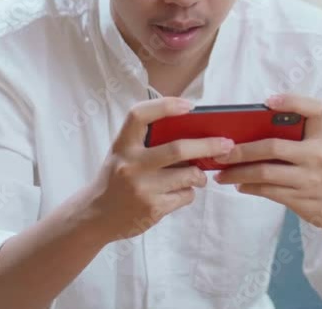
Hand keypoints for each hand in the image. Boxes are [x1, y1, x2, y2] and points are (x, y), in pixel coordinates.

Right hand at [84, 97, 235, 241]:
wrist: (95, 216)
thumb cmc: (116, 178)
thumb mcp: (122, 154)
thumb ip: (147, 142)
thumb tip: (192, 131)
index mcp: (122, 145)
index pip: (140, 115)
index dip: (165, 105)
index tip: (189, 106)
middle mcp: (131, 165)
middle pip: (178, 149)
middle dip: (208, 145)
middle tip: (226, 144)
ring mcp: (142, 188)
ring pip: (189, 175)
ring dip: (200, 175)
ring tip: (198, 175)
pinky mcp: (153, 209)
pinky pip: (186, 195)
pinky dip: (189, 192)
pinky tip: (180, 191)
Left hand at [212, 94, 321, 231]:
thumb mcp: (318, 151)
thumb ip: (293, 141)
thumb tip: (246, 137)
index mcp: (321, 138)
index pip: (315, 110)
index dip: (293, 101)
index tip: (268, 101)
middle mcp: (317, 156)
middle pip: (273, 147)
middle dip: (242, 150)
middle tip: (221, 151)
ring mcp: (309, 180)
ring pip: (265, 173)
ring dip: (238, 173)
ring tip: (221, 173)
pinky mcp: (301, 200)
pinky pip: (267, 191)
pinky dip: (249, 187)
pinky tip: (238, 185)